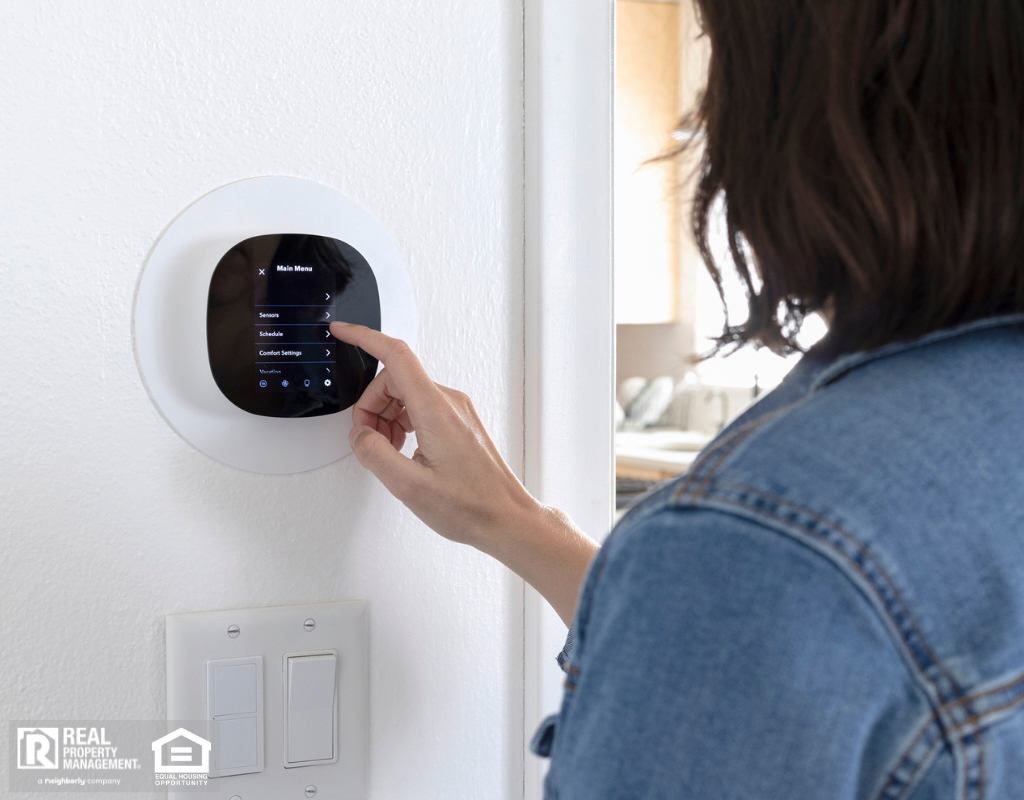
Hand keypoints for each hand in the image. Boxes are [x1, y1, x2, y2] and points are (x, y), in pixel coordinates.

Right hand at [330, 321, 597, 624]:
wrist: (506, 518)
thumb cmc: (469, 506)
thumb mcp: (408, 486)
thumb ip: (374, 453)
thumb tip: (360, 435)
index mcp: (435, 409)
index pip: (395, 355)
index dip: (364, 338)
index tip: (341, 332)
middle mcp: (449, 402)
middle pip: (394, 380)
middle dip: (371, 406)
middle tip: (368, 441)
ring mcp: (457, 410)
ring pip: (406, 395)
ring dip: (386, 418)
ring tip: (387, 452)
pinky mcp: (459, 422)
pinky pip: (421, 409)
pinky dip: (403, 424)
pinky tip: (403, 450)